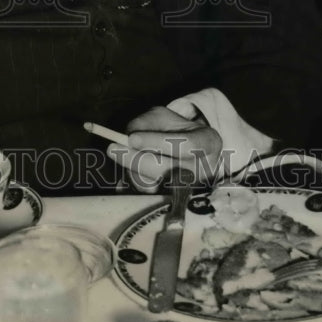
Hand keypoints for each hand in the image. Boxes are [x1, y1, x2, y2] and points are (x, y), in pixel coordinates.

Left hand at [107, 106, 221, 192]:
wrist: (189, 153)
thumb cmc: (175, 131)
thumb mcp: (164, 117)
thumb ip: (146, 122)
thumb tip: (127, 135)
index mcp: (209, 142)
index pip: (186, 144)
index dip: (157, 141)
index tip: (132, 138)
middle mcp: (204, 170)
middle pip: (168, 170)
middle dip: (136, 159)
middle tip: (113, 148)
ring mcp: (192, 190)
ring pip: (154, 185)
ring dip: (132, 169)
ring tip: (123, 154)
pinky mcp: (176, 204)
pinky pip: (148, 196)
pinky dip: (134, 181)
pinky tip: (129, 169)